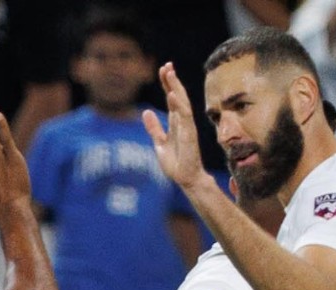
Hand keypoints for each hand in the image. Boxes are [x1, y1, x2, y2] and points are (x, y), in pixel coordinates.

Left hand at [142, 63, 211, 190]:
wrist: (186, 179)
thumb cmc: (176, 163)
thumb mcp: (159, 143)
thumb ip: (154, 128)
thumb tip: (146, 111)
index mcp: (176, 122)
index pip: (172, 98)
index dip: (168, 83)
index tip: (163, 69)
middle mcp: (183, 121)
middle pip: (178, 95)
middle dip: (172, 80)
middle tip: (167, 65)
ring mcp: (187, 126)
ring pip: (182, 102)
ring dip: (176, 87)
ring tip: (170, 72)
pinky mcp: (189, 134)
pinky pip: (184, 116)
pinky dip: (179, 104)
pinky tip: (172, 94)